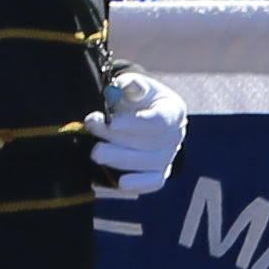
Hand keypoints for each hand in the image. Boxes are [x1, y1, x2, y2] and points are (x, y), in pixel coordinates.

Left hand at [88, 67, 187, 198]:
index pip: (158, 120)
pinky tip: (119, 183)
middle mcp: (175, 136)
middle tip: (92, 129)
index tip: (111, 122)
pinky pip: (151, 183)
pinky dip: (137, 184)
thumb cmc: (135, 98)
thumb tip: (126, 84)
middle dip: (118, 138)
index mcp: (173, 111)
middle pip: (150, 143)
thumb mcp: (133, 86)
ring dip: (119, 159)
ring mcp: (168, 157)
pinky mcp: (159, 174)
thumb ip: (130, 84)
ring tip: (96, 151)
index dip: (134, 123)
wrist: (138, 115)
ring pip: (147, 163)